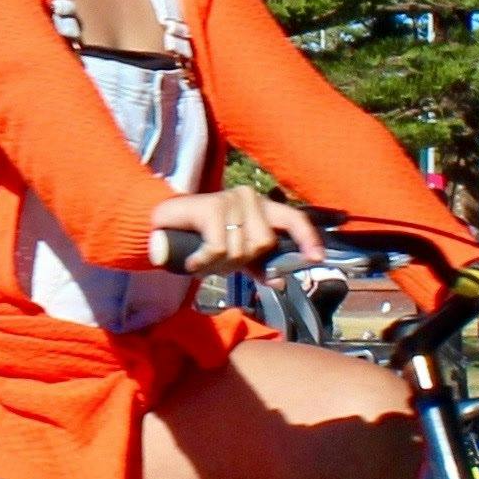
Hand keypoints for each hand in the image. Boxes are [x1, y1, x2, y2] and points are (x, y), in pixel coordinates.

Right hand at [146, 186, 321, 270]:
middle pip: (263, 244)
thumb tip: (280, 281)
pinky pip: (218, 248)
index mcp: (262, 207)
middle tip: (218, 262)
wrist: (162, 227)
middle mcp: (250, 197)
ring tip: (203, 259)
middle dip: (240, 261)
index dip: (307, 239)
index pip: (294, 219)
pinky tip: (193, 261)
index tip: (316, 259)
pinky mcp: (211, 207)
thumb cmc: (202, 238)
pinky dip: (204, 262)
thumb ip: (259, 265)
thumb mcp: (236, 254)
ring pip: (240, 248)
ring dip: (218, 264)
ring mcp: (230, 199)